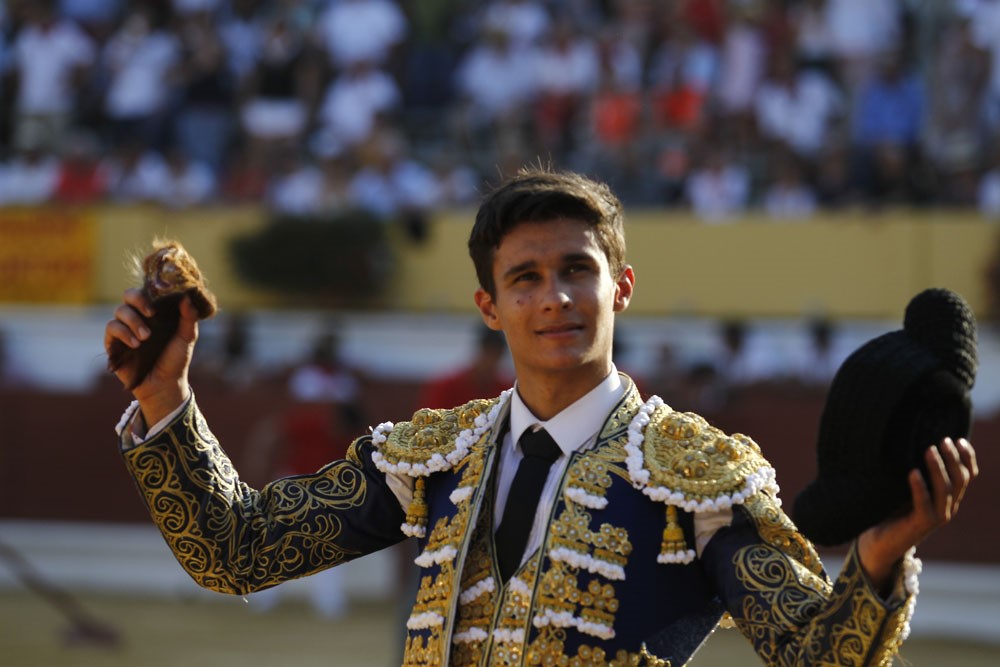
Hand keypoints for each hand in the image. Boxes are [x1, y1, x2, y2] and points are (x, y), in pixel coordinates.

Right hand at [104, 288, 199, 424]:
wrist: (164, 385)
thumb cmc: (176, 360)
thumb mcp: (186, 338)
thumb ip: (188, 317)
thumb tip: (186, 296)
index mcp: (155, 312)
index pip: (147, 291)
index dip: (150, 291)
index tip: (160, 302)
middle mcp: (138, 316)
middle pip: (129, 295)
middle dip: (138, 300)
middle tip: (151, 313)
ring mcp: (124, 328)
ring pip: (120, 311)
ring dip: (133, 321)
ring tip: (146, 338)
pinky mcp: (113, 342)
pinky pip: (111, 328)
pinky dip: (123, 333)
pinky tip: (135, 344)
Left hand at [858, 437, 977, 593]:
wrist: (881, 542)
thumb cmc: (893, 511)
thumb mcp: (908, 488)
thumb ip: (917, 473)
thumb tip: (912, 441)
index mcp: (948, 498)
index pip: (967, 477)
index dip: (967, 458)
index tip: (959, 439)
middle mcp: (948, 507)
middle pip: (960, 480)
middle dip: (953, 459)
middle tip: (943, 440)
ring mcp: (936, 517)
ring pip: (946, 490)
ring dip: (938, 469)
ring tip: (929, 450)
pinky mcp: (921, 525)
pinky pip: (924, 504)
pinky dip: (919, 487)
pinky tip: (913, 472)